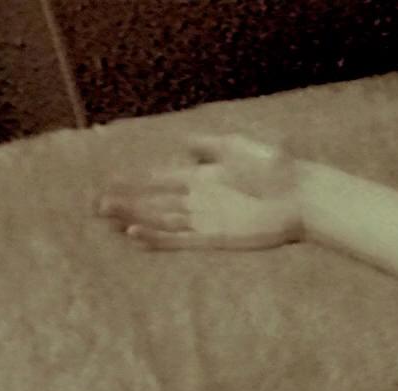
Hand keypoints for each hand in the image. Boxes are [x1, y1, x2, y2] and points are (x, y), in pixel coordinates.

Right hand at [97, 134, 303, 249]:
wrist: (303, 196)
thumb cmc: (278, 169)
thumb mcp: (241, 147)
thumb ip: (210, 145)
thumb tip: (183, 143)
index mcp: (203, 178)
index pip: (160, 179)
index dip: (134, 181)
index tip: (108, 182)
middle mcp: (201, 201)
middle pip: (155, 203)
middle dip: (126, 203)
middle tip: (94, 204)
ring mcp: (207, 220)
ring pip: (162, 222)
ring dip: (135, 220)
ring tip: (107, 218)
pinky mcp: (217, 238)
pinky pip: (181, 240)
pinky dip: (158, 239)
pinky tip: (135, 234)